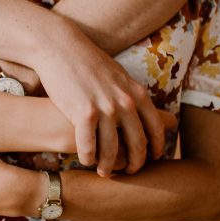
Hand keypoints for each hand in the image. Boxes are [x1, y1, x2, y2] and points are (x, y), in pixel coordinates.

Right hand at [31, 28, 166, 176]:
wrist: (61, 49)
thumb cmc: (87, 61)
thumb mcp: (118, 75)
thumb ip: (130, 93)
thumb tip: (140, 107)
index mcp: (137, 93)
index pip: (156, 127)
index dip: (157, 147)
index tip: (153, 157)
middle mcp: (125, 103)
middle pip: (138, 144)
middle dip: (135, 163)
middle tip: (129, 171)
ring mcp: (105, 109)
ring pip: (112, 151)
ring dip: (108, 166)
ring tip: (104, 171)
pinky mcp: (83, 114)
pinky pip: (89, 147)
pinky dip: (88, 158)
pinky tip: (85, 160)